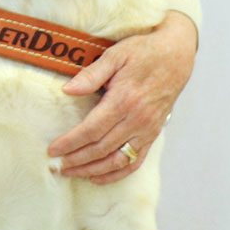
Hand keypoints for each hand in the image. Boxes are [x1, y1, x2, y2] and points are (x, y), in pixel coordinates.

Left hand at [48, 11, 196, 183]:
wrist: (176, 55)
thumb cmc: (144, 52)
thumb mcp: (115, 55)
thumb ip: (91, 74)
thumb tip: (68, 90)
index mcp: (124, 100)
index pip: (91, 130)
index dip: (70, 143)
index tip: (53, 150)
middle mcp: (137, 119)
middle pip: (101, 149)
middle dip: (76, 160)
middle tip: (56, 166)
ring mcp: (147, 130)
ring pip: (117, 160)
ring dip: (92, 170)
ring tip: (72, 173)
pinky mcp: (153, 135)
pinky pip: (135, 161)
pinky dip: (116, 174)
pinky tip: (98, 177)